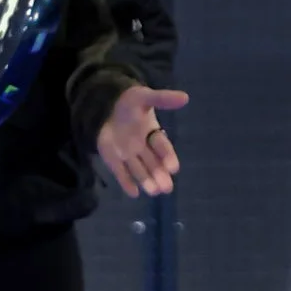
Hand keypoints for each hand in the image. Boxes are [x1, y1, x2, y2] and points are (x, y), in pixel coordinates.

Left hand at [96, 84, 188, 198]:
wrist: (105, 104)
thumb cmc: (129, 102)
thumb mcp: (145, 97)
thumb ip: (163, 99)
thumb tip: (185, 97)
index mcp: (153, 133)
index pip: (162, 147)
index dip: (167, 157)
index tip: (173, 168)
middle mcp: (143, 147)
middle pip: (153, 163)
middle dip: (160, 175)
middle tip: (167, 188)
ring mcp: (128, 154)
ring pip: (139, 170)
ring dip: (146, 181)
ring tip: (154, 192)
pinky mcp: (113, 159)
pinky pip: (121, 173)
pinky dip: (127, 183)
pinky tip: (134, 193)